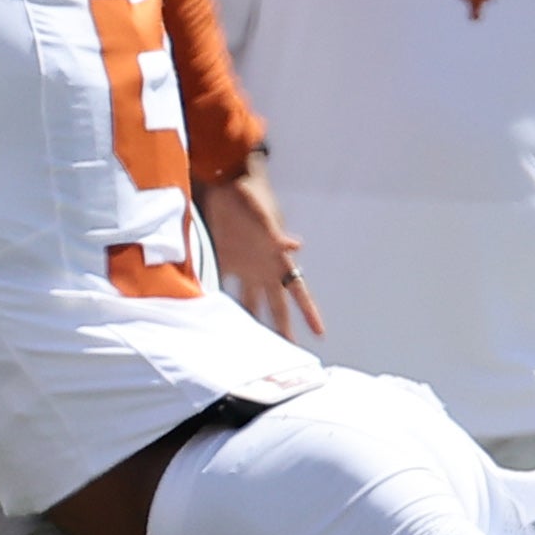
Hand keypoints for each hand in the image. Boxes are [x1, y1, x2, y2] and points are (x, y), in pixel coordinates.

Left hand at [200, 151, 324, 339]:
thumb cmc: (253, 196)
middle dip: (281, 329)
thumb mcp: (266, 215)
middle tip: (286, 354)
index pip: (298, 292)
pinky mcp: (225, 258)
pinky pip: (223, 283)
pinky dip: (219, 299)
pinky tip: (214, 316)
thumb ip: (277, 234)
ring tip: (249, 343)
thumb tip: (296, 246)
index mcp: (277, 260)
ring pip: (250, 301)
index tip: (319, 335)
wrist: (229, 180)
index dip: (309, 313)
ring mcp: (244, 265)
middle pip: (276, 305)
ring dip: (250, 320)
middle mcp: (263, 267)